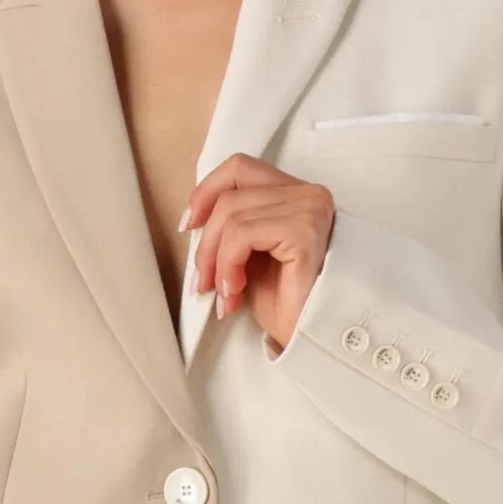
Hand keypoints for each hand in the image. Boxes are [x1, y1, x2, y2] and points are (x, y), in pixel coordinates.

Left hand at [178, 153, 335, 350]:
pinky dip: (228, 264)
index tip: (188, 225)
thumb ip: (230, 229)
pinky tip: (234, 291)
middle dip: (206, 242)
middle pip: (230, 195)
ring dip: (216, 261)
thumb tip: (193, 222)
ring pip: (232, 215)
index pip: (240, 168)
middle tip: (203, 282)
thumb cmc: (287, 301)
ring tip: (224, 293)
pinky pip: (243, 234)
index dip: (206, 192)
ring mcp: (308, 208)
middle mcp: (307, 193)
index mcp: (295, 193)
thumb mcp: (249, 255)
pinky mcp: (304, 229)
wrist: (314, 335)